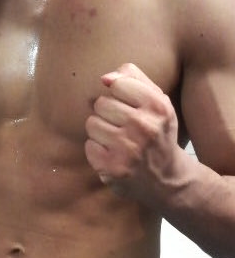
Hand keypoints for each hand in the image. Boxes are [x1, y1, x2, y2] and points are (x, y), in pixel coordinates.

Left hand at [85, 63, 180, 204]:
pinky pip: (89, 146)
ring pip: (91, 123)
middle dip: (108, 113)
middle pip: (101, 103)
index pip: (117, 84)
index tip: (129, 106)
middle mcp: (144, 127)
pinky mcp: (113, 168)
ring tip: (118, 140)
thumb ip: (134, 79)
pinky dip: (98, 151)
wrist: (168, 179)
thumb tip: (105, 78)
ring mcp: (128, 149)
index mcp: (157, 107)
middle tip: (124, 126)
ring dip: (101, 131)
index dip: (118, 94)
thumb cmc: (157, 132)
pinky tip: (114, 155)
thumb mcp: (158, 102)